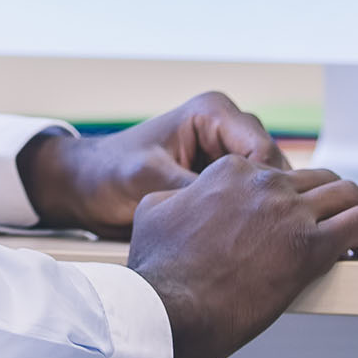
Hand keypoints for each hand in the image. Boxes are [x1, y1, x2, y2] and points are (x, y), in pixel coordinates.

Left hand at [19, 92, 285, 237]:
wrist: (85, 186)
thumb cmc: (108, 173)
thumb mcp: (149, 180)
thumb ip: (193, 190)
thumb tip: (231, 211)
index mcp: (212, 113)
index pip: (263, 150)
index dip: (267, 189)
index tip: (262, 225)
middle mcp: (226, 128)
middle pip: (272, 168)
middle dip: (268, 202)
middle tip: (261, 241)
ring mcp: (226, 152)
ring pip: (267, 185)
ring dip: (260, 212)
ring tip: (251, 245)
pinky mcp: (222, 177)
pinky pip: (250, 196)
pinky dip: (247, 217)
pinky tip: (240, 242)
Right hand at [126, 154, 357, 357]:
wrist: (168, 307)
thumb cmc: (159, 271)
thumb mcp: (155, 211)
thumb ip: (178, 196)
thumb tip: (182, 200)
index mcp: (231, 172)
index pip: (278, 173)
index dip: (291, 197)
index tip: (293, 219)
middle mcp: (264, 184)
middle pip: (319, 179)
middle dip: (331, 201)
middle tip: (335, 223)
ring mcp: (289, 213)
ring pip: (348, 193)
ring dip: (357, 211)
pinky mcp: (309, 248)